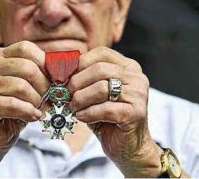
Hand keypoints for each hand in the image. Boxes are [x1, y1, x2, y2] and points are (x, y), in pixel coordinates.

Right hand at [0, 41, 49, 152]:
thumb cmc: (15, 107)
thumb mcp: (29, 85)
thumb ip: (41, 73)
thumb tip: (64, 70)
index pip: (26, 48)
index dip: (45, 63)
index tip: (56, 79)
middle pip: (26, 67)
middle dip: (44, 86)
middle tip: (49, 98)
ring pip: (21, 86)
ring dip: (36, 101)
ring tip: (38, 108)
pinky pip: (14, 104)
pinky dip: (28, 112)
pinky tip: (33, 116)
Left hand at [68, 47, 161, 176]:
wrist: (128, 145)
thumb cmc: (107, 116)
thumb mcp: (94, 93)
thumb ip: (83, 79)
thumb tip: (59, 70)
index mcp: (128, 67)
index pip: (101, 53)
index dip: (79, 63)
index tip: (65, 76)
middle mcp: (136, 77)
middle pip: (99, 69)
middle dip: (77, 82)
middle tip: (66, 95)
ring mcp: (139, 94)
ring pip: (101, 88)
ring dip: (80, 99)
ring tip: (74, 108)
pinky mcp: (136, 113)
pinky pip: (105, 109)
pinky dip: (87, 113)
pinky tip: (82, 117)